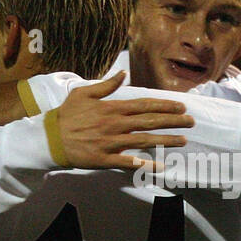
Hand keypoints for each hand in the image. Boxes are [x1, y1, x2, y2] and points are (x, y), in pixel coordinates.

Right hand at [54, 72, 193, 168]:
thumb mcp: (83, 93)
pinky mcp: (105, 159)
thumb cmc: (66, 115)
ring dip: (166, 140)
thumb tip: (122, 74)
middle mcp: (115, 124)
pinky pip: (129, 162)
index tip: (181, 106)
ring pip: (144, 141)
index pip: (144, 104)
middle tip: (191, 122)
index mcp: (111, 108)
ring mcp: (111, 143)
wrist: (49, 139)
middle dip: (173, 121)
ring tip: (183, 140)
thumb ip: (105, 85)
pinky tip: (161, 165)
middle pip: (149, 122)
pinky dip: (146, 164)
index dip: (164, 105)